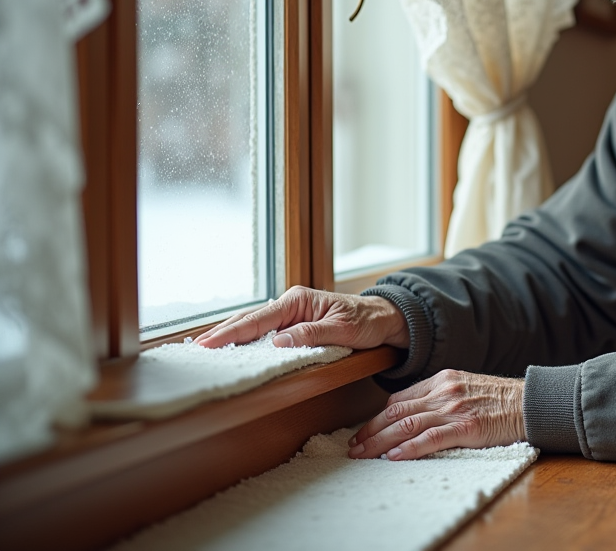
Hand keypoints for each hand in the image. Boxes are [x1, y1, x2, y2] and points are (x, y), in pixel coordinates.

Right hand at [194, 286, 408, 349]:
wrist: (383, 318)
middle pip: (250, 319)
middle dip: (223, 332)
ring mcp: (291, 314)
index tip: (210, 343)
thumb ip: (312, 335)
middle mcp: (291, 304)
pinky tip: (233, 347)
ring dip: (231, 335)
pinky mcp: (294, 324)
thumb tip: (279, 342)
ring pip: (254, 325)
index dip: (233, 332)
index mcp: (299, 300)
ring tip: (206, 346)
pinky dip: (247, 338)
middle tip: (198, 348)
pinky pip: (265, 331)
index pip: (259, 319)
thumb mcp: (343, 329)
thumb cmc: (366, 320)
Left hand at [348, 370, 525, 459]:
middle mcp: (443, 392)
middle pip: (396, 412)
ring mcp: (454, 409)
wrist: (531, 402)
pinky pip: (431, 438)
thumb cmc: (502, 399)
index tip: (364, 432)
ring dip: (380, 442)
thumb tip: (417, 415)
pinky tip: (394, 457)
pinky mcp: (467, 428)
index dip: (377, 417)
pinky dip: (410, 448)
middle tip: (354, 448)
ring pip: (406, 425)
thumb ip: (442, 397)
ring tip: (364, 455)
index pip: (399, 399)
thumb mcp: (466, 387)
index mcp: (441, 380)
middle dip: (370, 431)